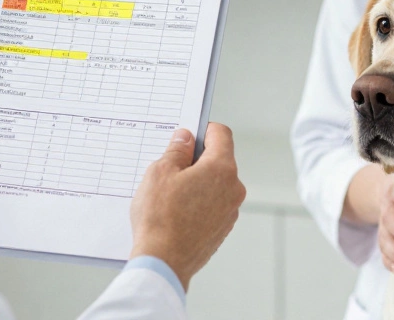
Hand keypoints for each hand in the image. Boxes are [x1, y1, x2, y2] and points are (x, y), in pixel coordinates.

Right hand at [130, 123, 245, 290]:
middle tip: (170, 166)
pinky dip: (199, 202)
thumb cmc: (160, 218)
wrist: (164, 262)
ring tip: (170, 193)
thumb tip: (186, 138)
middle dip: (197, 159)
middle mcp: (233, 189)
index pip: (221, 134)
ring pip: (215, 184)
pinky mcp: (222, 229)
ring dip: (197, 182)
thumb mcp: (160, 172)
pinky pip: (213, 205)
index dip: (203, 130)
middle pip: (219, 160)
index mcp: (222, 169)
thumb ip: (177, 150)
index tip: (188, 135)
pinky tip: (176, 211)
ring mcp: (230, 211)